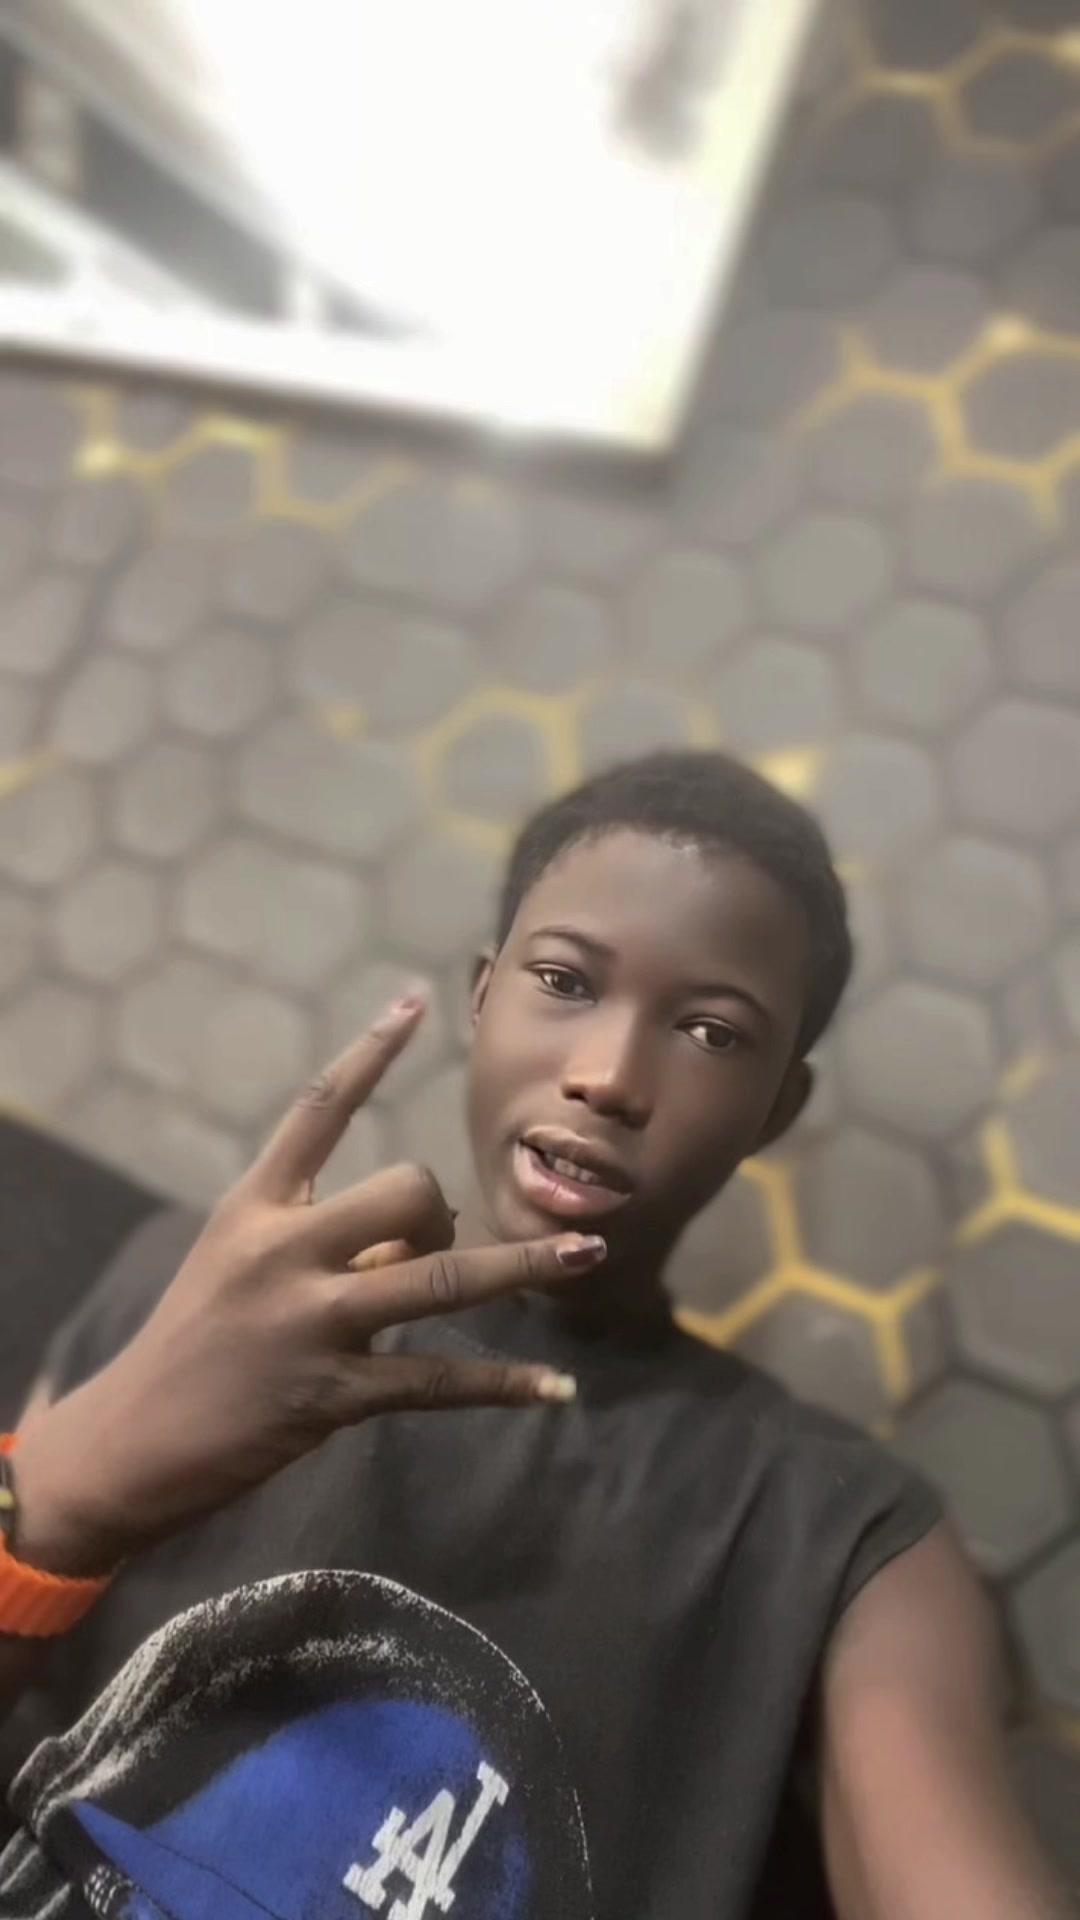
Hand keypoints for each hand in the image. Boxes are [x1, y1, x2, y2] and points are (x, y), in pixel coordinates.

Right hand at [12, 992, 604, 1575]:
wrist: (128, 1443)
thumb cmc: (192, 1346)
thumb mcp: (237, 1267)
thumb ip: (321, 1239)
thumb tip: (416, 1233)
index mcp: (253, 1207)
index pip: (317, 1110)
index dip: (371, 1052)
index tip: (418, 999)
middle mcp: (282, 1252)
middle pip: (406, 1191)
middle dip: (443, 1214)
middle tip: (435, 1251)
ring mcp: (310, 1323)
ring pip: (439, 1279)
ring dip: (523, 1267)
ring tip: (589, 1253)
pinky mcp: (332, 1393)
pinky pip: (437, 1379)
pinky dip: (503, 1384)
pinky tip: (554, 1387)